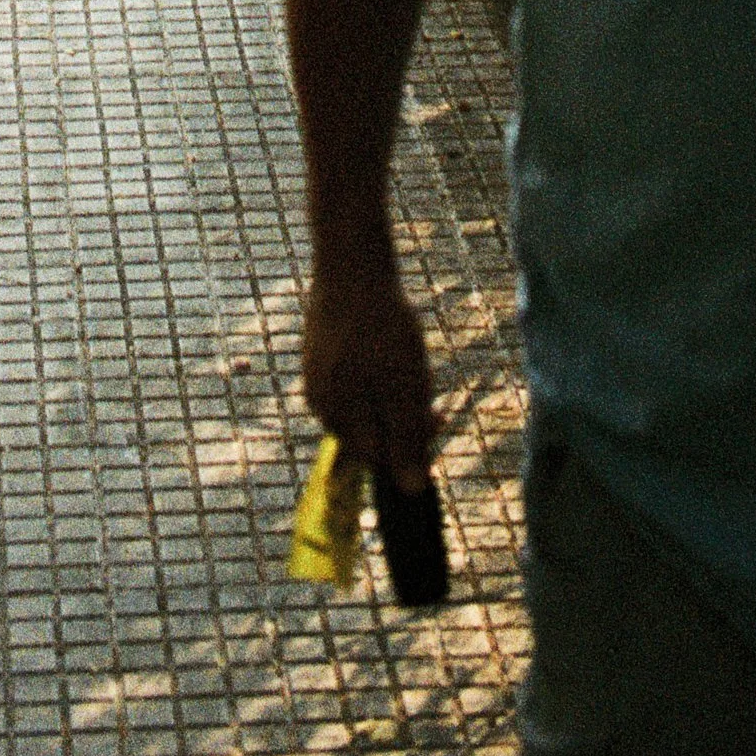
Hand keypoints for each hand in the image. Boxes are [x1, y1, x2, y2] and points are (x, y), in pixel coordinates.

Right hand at [302, 250, 439, 491]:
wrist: (352, 263)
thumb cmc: (382, 326)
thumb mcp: (405, 385)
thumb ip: (407, 439)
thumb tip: (412, 492)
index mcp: (338, 419)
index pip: (381, 459)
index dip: (414, 443)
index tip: (439, 414)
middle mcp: (320, 406)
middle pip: (372, 433)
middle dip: (404, 417)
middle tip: (427, 382)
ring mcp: (317, 379)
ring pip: (365, 407)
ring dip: (393, 394)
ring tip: (408, 358)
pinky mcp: (320, 356)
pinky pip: (354, 382)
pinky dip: (377, 373)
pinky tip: (389, 345)